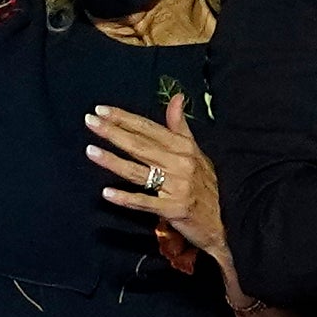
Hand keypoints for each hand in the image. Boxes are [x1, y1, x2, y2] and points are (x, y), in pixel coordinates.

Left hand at [85, 93, 225, 265]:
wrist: (226, 219)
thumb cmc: (205, 184)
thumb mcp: (196, 152)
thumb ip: (180, 126)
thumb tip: (176, 97)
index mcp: (184, 148)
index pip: (149, 129)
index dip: (125, 118)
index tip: (101, 109)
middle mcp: (180, 164)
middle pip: (140, 146)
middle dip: (113, 132)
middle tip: (89, 121)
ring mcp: (177, 187)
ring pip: (138, 171)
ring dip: (112, 161)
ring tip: (90, 151)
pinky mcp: (173, 209)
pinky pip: (145, 202)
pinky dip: (126, 198)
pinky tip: (107, 192)